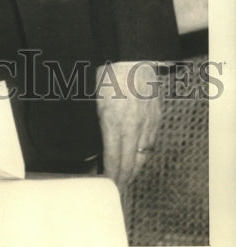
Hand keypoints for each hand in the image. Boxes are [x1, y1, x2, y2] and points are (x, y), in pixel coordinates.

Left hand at [95, 61, 161, 190]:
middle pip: (129, 164)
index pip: (113, 160)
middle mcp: (132, 128)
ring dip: (133, 169)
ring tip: (125, 177)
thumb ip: (95, 124)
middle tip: (114, 187)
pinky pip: (150, 143)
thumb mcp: (93, 100)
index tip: (103, 183)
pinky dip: (143, 154)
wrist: (132, 59)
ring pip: (142, 157)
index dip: (109, 176)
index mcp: (114, 124)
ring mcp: (147, 124)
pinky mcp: (155, 119)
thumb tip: (91, 142)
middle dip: (121, 179)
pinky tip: (137, 157)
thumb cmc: (107, 75)